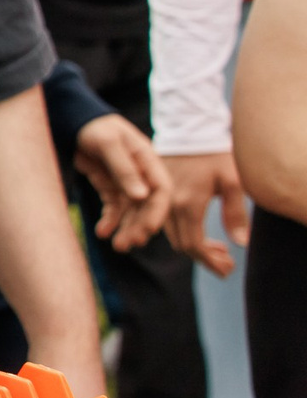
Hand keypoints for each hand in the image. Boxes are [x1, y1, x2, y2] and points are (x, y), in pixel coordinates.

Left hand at [73, 116, 168, 249]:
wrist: (71, 119)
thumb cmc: (93, 126)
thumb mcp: (108, 143)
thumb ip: (124, 168)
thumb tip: (141, 197)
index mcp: (147, 160)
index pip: (161, 190)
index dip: (157, 211)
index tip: (149, 230)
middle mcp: (140, 173)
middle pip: (147, 205)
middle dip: (140, 226)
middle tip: (129, 244)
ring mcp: (125, 180)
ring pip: (131, 211)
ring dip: (126, 228)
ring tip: (118, 246)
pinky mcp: (109, 185)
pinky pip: (114, 207)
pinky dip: (110, 221)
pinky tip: (102, 232)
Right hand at [162, 152, 250, 276]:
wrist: (188, 128)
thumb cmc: (214, 153)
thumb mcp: (232, 181)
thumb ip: (235, 213)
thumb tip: (240, 243)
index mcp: (187, 204)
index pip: (194, 245)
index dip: (210, 262)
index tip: (227, 269)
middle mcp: (169, 205)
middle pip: (182, 244)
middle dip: (204, 258)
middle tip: (225, 263)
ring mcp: (161, 200)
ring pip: (173, 235)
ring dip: (194, 247)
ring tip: (218, 249)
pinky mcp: (157, 193)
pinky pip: (167, 222)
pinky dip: (184, 232)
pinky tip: (199, 231)